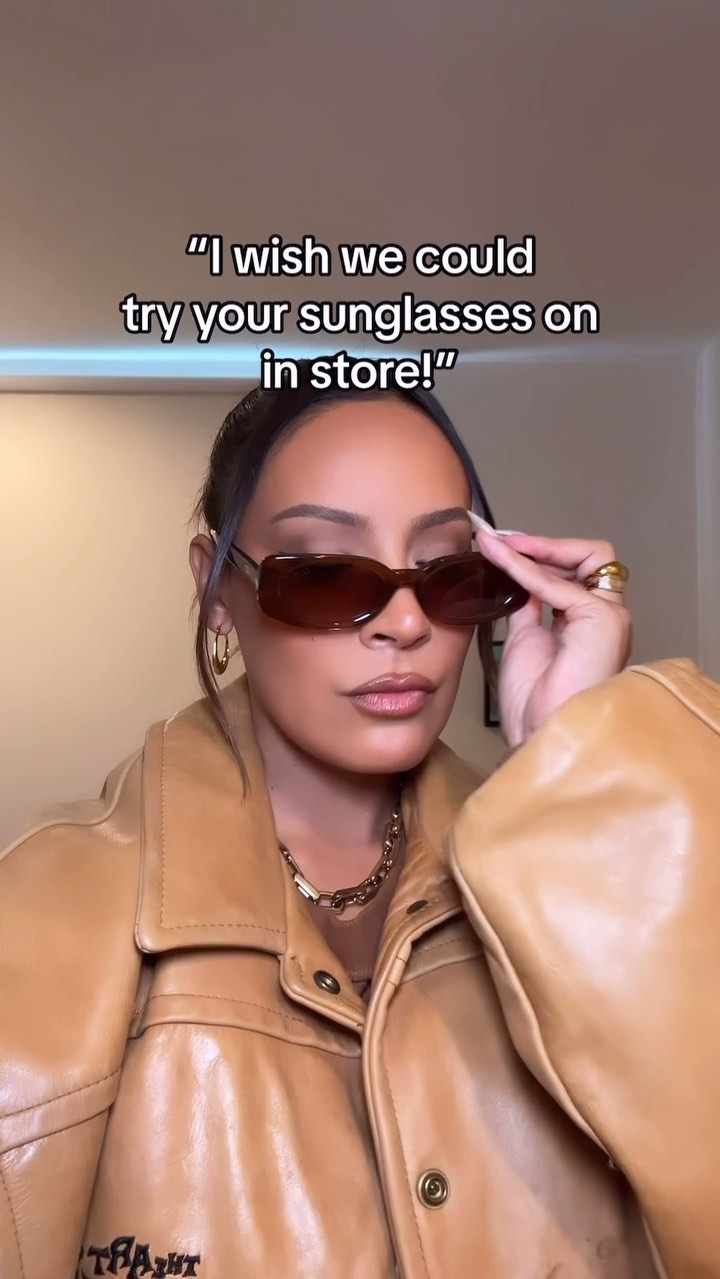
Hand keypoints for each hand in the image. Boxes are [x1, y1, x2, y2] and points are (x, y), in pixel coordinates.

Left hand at [474, 525, 632, 747]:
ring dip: (537, 547)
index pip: (576, 572)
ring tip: (499, 544)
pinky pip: (556, 582)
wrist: (540, 735)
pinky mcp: (601, 618)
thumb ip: (526, 604)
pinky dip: (524, 566)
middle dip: (545, 545)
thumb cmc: (534, 702)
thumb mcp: (524, 638)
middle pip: (590, 558)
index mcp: (591, 624)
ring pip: (586, 557)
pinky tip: (499, 558)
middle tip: (502, 542)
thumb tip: (513, 575)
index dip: (541, 556)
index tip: (502, 547)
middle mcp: (608, 616)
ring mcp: (610, 616)